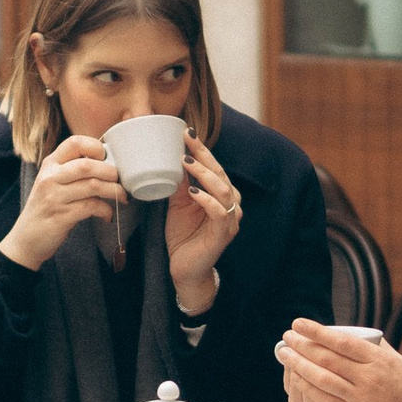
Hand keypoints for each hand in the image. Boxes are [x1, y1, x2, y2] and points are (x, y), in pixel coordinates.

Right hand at [0, 129, 123, 270]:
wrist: (26, 238)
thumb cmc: (46, 208)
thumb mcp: (52, 182)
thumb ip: (73, 171)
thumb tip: (108, 164)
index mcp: (50, 164)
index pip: (74, 143)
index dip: (95, 147)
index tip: (106, 158)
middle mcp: (50, 178)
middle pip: (88, 165)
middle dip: (111, 172)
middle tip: (120, 180)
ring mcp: (54, 198)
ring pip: (93, 185)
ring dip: (113, 190)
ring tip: (121, 196)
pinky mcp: (61, 217)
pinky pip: (91, 207)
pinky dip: (106, 210)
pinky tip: (107, 214)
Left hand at [165, 134, 243, 315]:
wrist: (184, 269)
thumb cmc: (183, 236)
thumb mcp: (178, 204)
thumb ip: (179, 184)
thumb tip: (170, 159)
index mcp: (221, 195)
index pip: (214, 167)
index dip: (202, 149)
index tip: (187, 132)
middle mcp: (230, 205)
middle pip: (220, 174)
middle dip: (204, 155)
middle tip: (188, 139)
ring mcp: (229, 219)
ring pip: (223, 190)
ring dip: (204, 175)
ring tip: (187, 162)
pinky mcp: (224, 234)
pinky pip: (219, 213)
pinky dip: (207, 200)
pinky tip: (194, 192)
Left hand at [276, 318, 401, 401]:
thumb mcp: (398, 361)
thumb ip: (376, 347)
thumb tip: (353, 333)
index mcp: (379, 360)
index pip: (341, 341)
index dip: (317, 331)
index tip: (299, 324)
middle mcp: (368, 377)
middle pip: (327, 358)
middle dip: (302, 346)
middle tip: (287, 337)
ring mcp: (360, 398)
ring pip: (322, 378)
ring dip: (299, 365)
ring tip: (285, 354)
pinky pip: (325, 400)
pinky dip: (308, 388)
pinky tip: (296, 378)